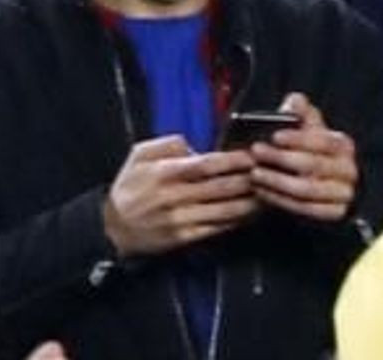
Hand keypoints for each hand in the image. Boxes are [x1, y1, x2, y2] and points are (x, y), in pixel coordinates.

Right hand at [100, 137, 258, 260]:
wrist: (111, 227)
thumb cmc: (131, 185)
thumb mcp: (140, 155)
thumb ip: (167, 144)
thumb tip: (193, 146)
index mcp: (163, 174)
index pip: (205, 166)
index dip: (232, 161)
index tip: (252, 155)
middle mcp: (172, 198)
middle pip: (219, 188)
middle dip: (248, 180)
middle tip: (270, 171)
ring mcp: (179, 220)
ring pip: (222, 211)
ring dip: (249, 202)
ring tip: (269, 192)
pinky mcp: (183, 238)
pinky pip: (215, 228)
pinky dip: (236, 220)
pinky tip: (252, 212)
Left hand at [248, 94, 358, 223]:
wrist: (332, 191)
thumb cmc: (315, 157)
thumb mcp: (312, 134)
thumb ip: (302, 115)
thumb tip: (295, 100)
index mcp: (344, 146)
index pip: (323, 140)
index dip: (298, 139)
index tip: (274, 136)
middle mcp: (348, 169)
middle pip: (313, 165)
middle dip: (281, 159)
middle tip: (255, 154)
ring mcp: (343, 194)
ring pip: (306, 190)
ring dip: (277, 182)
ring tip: (254, 175)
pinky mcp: (334, 214)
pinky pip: (304, 209)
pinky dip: (281, 201)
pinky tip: (262, 193)